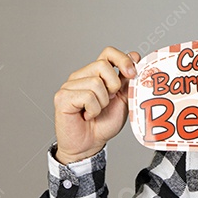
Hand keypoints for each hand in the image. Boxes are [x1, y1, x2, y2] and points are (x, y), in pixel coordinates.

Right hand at [53, 47, 140, 163]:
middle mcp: (81, 75)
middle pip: (102, 65)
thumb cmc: (104, 123)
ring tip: (95, 111)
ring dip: (102, 102)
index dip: (122, 59)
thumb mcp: (123, 99)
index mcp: (96, 74)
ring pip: (95, 82)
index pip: (108, 53)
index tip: (131, 74)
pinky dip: (93, 110)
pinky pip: (87, 96)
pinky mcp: (62, 97)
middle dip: (113, 86)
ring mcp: (69, 85)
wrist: (90, 144)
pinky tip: (87, 115)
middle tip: (109, 101)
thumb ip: (127, 79)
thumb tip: (135, 55)